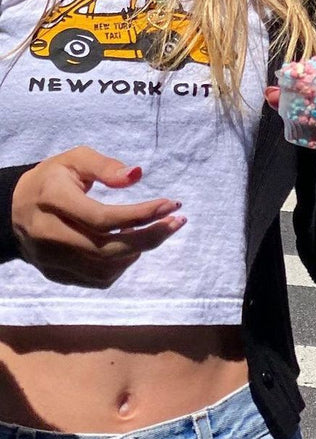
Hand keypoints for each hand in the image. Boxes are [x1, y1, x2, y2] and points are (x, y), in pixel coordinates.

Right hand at [12, 146, 185, 287]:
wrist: (14, 209)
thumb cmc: (53, 179)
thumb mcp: (74, 159)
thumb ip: (105, 166)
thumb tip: (137, 175)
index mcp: (52, 200)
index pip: (103, 217)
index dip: (141, 214)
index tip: (171, 205)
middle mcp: (48, 234)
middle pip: (108, 247)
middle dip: (150, 237)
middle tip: (177, 222)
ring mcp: (50, 259)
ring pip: (106, 268)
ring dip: (139, 251)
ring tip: (153, 230)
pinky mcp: (56, 274)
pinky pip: (98, 279)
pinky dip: (122, 265)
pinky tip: (132, 246)